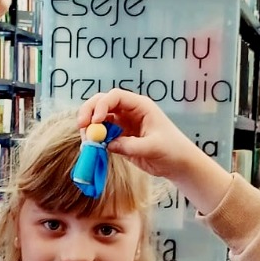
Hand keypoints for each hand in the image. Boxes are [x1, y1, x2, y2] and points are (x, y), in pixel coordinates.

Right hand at [77, 90, 231, 213]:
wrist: (178, 163)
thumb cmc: (172, 150)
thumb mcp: (152, 147)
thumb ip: (130, 146)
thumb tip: (108, 144)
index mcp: (140, 106)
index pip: (115, 97)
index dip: (102, 105)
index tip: (95, 121)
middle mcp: (129, 111)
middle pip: (102, 103)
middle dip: (89, 112)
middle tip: (81, 126)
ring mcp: (123, 124)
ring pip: (99, 119)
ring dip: (90, 127)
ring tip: (86, 141)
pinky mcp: (120, 137)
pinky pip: (102, 134)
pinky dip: (94, 139)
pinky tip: (91, 148)